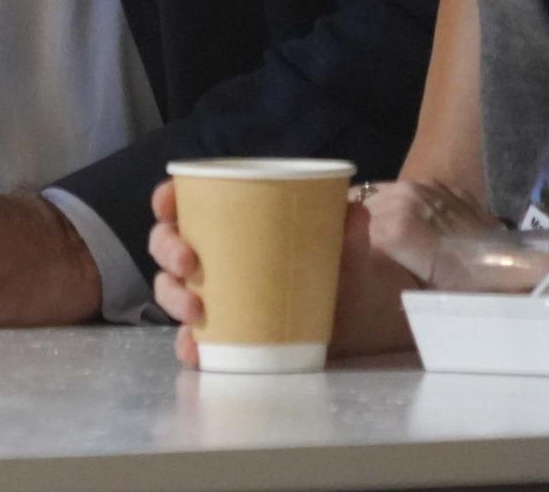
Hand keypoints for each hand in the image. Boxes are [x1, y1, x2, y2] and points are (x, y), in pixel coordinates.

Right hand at [149, 177, 476, 367]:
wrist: (380, 280)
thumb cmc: (353, 244)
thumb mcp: (353, 229)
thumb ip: (350, 222)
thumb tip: (354, 213)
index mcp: (238, 213)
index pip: (189, 199)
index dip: (168, 200)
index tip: (171, 205)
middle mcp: (222, 250)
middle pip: (171, 245)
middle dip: (168, 253)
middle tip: (193, 262)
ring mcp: (226, 292)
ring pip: (176, 290)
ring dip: (172, 299)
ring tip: (197, 311)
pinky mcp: (236, 331)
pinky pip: (199, 338)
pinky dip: (190, 345)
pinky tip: (195, 350)